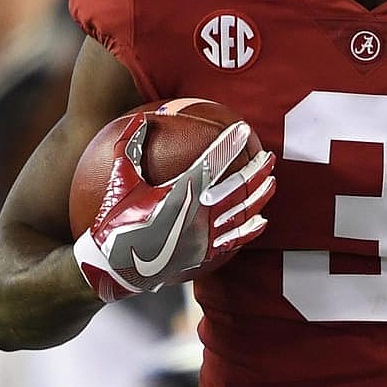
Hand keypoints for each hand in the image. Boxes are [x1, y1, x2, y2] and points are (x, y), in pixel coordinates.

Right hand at [74, 117, 274, 301]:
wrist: (116, 266)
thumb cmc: (114, 219)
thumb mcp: (119, 179)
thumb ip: (130, 146)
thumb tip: (141, 119)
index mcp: (180, 192)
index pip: (214, 162)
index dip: (231, 145)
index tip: (245, 131)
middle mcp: (198, 213)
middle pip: (239, 188)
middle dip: (257, 170)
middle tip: (268, 156)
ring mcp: (204, 236)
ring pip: (242, 213)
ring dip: (260, 195)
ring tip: (271, 181)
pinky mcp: (204, 254)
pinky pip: (235, 240)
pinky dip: (251, 229)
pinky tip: (261, 221)